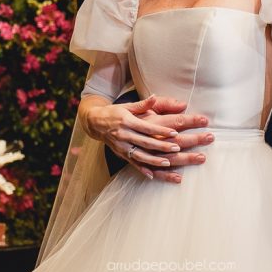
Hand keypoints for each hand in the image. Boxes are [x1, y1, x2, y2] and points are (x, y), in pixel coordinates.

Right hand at [86, 95, 211, 181]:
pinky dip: (142, 169)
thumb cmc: (114, 112)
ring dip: (154, 160)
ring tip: (167, 162)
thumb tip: (154, 96)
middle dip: (162, 146)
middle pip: (145, 142)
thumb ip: (142, 104)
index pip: (147, 127)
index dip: (161, 131)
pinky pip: (132, 163)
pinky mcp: (120, 154)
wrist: (95, 122)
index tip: (174, 133)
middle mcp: (124, 134)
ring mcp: (121, 146)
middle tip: (177, 148)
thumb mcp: (127, 106)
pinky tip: (151, 175)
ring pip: (139, 155)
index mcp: (127, 121)